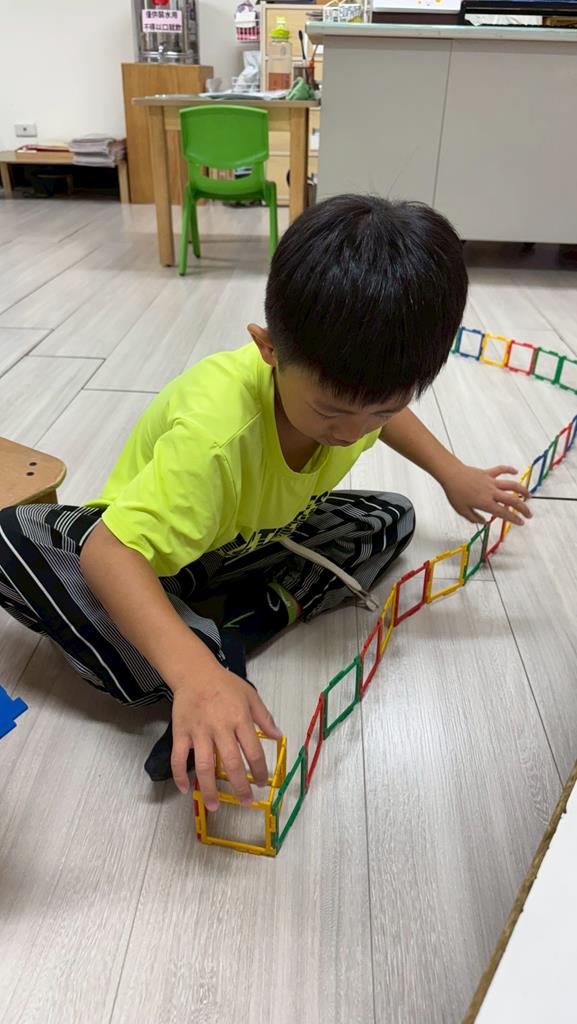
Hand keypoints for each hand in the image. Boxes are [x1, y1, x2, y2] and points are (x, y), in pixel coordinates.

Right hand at [170, 665, 282, 811]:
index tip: (262, 783)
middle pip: (231, 763)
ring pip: (203, 765)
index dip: (260, 771)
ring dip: (209, 788)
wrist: (195, 672)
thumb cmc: (225, 684)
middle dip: (239, 786)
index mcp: (240, 719)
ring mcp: (198, 732)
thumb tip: (278, 737)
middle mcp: (220, 728)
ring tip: (214, 806)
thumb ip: (265, 718)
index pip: (253, 751)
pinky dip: (179, 775)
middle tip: (245, 802)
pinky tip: (185, 789)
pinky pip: (178, 757)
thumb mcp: (250, 696)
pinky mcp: (181, 733)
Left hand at [441, 462, 531, 525]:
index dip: (514, 519)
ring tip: (528, 496)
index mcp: (486, 503)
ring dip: (522, 490)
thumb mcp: (462, 511)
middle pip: (512, 500)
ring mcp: (491, 481)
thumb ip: (474, 518)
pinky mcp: (488, 473)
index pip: (504, 513)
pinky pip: (501, 470)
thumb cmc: (454, 492)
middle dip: (523, 508)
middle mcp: (491, 492)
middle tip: (529, 514)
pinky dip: (509, 469)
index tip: (521, 523)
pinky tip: (515, 471)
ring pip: (511, 485)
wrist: (451, 475)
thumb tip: (484, 522)